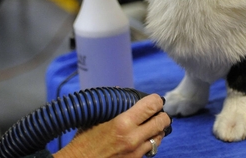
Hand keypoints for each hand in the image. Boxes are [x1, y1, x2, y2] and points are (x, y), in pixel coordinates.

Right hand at [53, 94, 170, 157]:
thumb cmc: (83, 141)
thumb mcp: (96, 118)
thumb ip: (113, 105)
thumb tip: (124, 93)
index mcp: (123, 123)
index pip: (152, 106)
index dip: (156, 100)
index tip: (154, 99)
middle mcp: (133, 138)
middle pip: (162, 121)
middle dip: (161, 114)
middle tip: (156, 112)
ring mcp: (135, 152)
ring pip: (160, 136)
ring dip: (158, 129)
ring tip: (151, 124)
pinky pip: (151, 149)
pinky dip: (151, 141)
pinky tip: (144, 138)